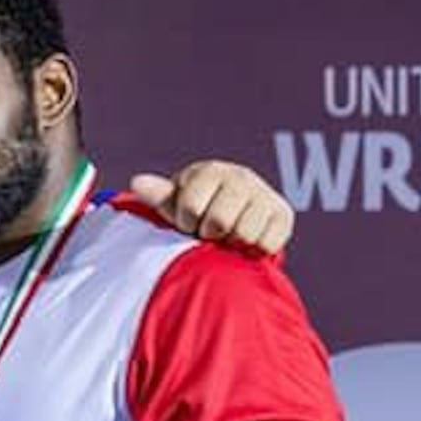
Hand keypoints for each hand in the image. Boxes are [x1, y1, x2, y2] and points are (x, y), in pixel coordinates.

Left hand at [129, 161, 292, 254]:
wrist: (234, 214)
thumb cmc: (196, 210)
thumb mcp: (174, 203)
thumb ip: (159, 197)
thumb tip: (136, 183)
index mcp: (210, 171)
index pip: (191, 207)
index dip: (185, 222)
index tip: (188, 222)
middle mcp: (241, 177)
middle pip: (220, 221)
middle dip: (209, 233)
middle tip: (209, 232)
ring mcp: (265, 194)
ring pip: (244, 233)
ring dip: (231, 243)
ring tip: (227, 236)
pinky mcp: (284, 214)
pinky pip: (266, 243)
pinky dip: (253, 249)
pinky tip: (246, 241)